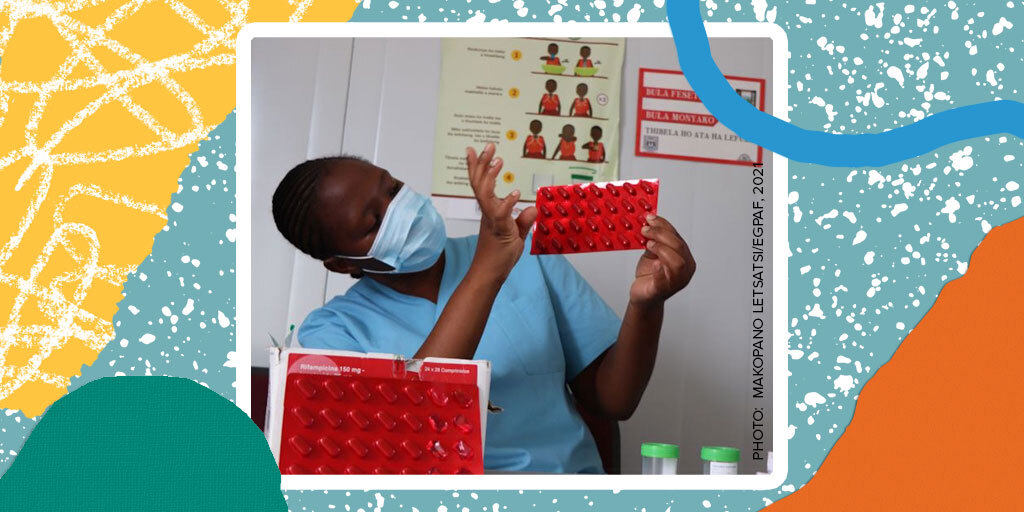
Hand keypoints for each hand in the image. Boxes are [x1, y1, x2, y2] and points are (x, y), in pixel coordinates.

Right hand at [465, 143, 537, 282]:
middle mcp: (487, 213)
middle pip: (479, 183)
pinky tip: (515, 193)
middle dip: (482, 163)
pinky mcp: (499, 232)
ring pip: (485, 194)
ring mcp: (491, 222)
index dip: (478, 167)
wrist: (489, 275)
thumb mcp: (516, 235)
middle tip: (488, 145)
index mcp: (489, 211)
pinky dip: (507, 203)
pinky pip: (501, 215)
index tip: (475, 149)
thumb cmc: (499, 257)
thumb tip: (532, 209)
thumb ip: (523, 221)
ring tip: (499, 160)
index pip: (481, 184)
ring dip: (491, 176)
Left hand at [630, 215, 695, 305]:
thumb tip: (648, 222)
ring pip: (677, 262)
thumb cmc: (649, 274)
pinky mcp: (663, 291)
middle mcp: (685, 269)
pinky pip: (665, 281)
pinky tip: (654, 264)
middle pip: (679, 247)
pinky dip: (660, 271)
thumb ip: (654, 240)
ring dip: (662, 249)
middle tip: (646, 230)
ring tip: (648, 244)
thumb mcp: (653, 253)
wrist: (642, 295)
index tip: (650, 217)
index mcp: (685, 257)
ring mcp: (677, 282)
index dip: (664, 225)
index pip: (677, 237)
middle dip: (661, 234)